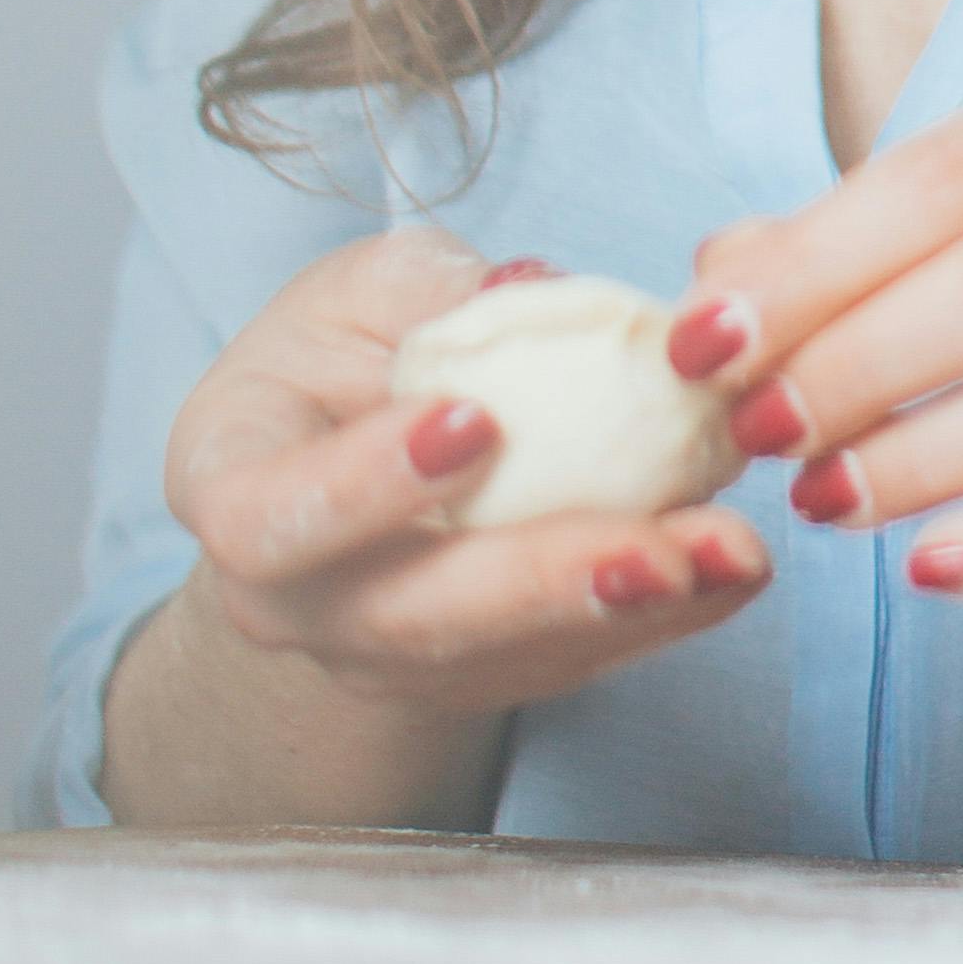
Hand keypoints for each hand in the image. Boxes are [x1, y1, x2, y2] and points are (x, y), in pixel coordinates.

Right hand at [162, 224, 770, 709]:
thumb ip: (428, 291)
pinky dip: (662, 620)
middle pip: (407, 621)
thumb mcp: (360, 291)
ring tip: (726, 552)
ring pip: (505, 657)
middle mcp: (294, 604)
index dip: (363, 486)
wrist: (348, 462)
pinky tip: (732, 567)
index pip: (273, 519)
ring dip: (628, 614)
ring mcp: (385, 659)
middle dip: (539, 582)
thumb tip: (527, 287)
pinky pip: (570, 661)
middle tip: (651, 546)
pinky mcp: (479, 676)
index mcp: (230, 487)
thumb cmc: (342, 356)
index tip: (474, 425)